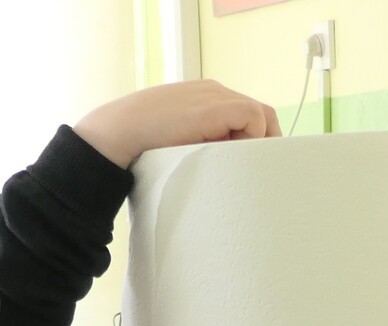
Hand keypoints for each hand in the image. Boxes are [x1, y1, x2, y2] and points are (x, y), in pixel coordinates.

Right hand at [74, 81, 279, 169]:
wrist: (121, 131)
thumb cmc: (145, 144)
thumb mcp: (183, 142)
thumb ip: (205, 144)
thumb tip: (230, 171)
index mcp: (207, 98)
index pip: (249, 114)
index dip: (257, 140)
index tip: (254, 166)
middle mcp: (215, 92)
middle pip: (262, 113)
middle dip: (267, 143)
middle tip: (263, 171)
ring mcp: (216, 96)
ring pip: (262, 115)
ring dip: (260, 143)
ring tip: (247, 168)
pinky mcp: (216, 106)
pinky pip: (254, 117)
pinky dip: (252, 138)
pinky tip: (233, 156)